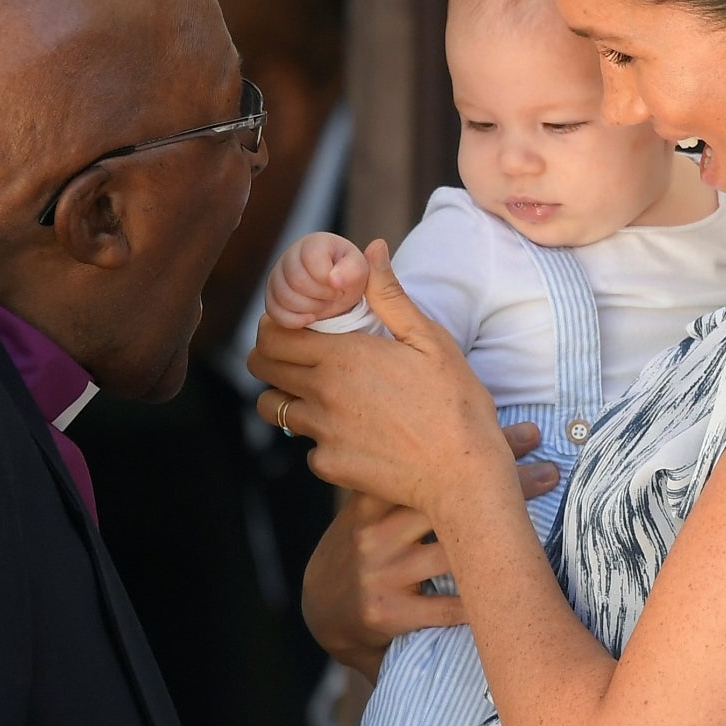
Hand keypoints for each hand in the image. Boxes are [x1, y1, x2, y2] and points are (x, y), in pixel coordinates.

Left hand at [251, 242, 518, 524]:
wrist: (465, 476)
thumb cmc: (456, 404)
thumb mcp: (430, 341)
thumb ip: (391, 296)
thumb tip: (371, 249)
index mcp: (343, 356)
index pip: (273, 333)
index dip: (274, 324)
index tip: (293, 323)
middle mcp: (322, 393)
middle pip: (261, 367)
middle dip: (270, 355)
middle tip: (298, 353)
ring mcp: (322, 434)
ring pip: (274, 408)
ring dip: (288, 396)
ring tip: (321, 393)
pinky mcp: (329, 467)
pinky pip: (308, 446)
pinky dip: (322, 437)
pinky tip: (355, 433)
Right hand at [263, 231, 368, 328]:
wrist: (339, 294)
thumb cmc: (351, 280)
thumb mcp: (363, 273)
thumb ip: (360, 267)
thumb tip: (354, 263)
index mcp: (316, 243)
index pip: (312, 259)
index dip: (328, 279)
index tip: (340, 285)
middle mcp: (291, 254)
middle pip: (296, 280)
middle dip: (319, 295)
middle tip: (334, 298)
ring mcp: (278, 275)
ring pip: (282, 296)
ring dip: (308, 307)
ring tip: (324, 306)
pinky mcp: (272, 296)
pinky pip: (273, 310)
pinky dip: (292, 320)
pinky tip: (310, 319)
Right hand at [301, 428, 560, 678]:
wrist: (324, 612)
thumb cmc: (367, 550)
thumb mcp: (371, 510)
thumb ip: (402, 478)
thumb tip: (462, 434)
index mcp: (371, 500)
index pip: (427, 465)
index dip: (478, 447)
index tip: (526, 433)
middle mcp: (372, 533)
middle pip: (445, 502)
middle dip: (503, 484)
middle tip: (549, 470)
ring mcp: (379, 573)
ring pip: (453, 555)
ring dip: (503, 541)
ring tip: (544, 529)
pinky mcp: (386, 613)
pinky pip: (448, 606)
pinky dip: (482, 597)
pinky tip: (515, 586)